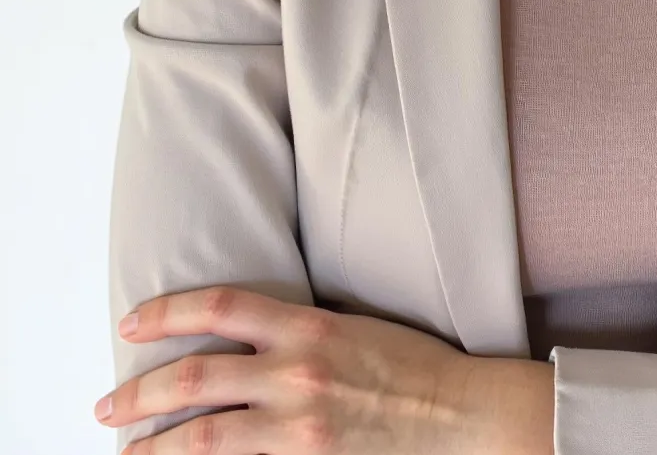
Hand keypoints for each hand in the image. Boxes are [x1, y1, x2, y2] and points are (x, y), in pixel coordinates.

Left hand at [94, 285, 488, 452]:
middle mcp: (295, 374)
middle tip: (107, 406)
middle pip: (194, 376)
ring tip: (126, 450)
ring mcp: (298, 427)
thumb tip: (244, 333)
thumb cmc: (411, 365)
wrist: (458, 414)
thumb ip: (296, 328)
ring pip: (201, 436)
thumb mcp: (350, 325)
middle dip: (139, 393)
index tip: (132, 324)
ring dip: (154, 445)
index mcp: (307, 327)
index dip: (167, 312)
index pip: (219, 306)